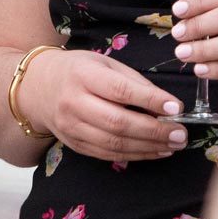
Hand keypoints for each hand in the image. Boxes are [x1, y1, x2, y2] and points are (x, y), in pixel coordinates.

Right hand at [21, 48, 185, 162]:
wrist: (37, 87)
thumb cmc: (77, 71)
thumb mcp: (103, 64)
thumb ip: (132, 82)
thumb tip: (166, 105)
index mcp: (82, 75)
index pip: (119, 90)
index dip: (149, 100)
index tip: (176, 107)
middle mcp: (73, 102)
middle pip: (117, 122)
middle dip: (154, 131)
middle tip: (180, 134)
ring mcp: (71, 126)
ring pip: (113, 143)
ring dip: (148, 147)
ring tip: (173, 145)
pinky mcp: (73, 144)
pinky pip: (107, 154)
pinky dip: (135, 155)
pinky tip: (154, 151)